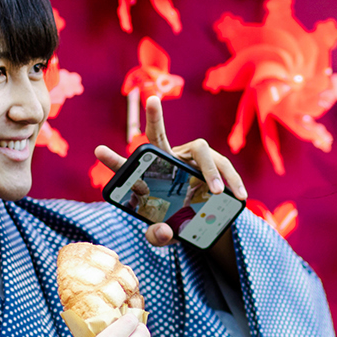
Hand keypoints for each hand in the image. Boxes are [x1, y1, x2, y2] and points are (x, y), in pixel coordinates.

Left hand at [95, 95, 248, 246]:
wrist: (208, 221)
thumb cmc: (180, 221)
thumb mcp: (167, 235)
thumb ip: (159, 236)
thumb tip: (162, 231)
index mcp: (152, 177)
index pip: (129, 170)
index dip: (114, 161)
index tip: (97, 150)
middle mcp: (169, 160)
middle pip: (159, 137)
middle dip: (154, 118)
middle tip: (152, 99)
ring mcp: (193, 158)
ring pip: (201, 150)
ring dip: (210, 171)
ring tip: (217, 192)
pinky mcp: (216, 162)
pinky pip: (224, 166)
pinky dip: (232, 181)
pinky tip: (239, 196)